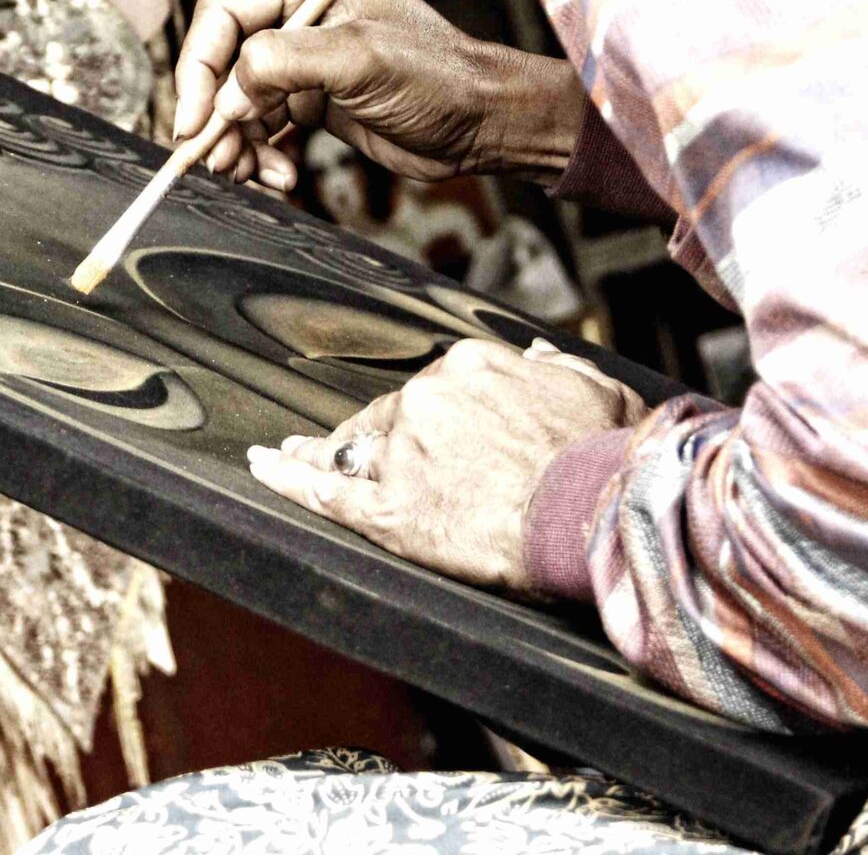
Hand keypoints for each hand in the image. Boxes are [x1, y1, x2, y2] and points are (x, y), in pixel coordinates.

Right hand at [174, 0, 586, 191]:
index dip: (199, 68)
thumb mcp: (361, 60)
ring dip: (235, 143)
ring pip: (234, 99)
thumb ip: (285, 62)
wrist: (482, 125)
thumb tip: (228, 92)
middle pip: (221, 60)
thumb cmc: (439, 79)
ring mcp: (301, 54)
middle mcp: (297, 8)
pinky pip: (258, 125)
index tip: (195, 121)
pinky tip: (279, 175)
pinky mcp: (307, 96)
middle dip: (215, 115)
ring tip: (253, 175)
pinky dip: (257, 154)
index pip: (222, 13)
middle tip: (219, 160)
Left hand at [246, 339, 646, 591]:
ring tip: (288, 452)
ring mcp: (402, 452)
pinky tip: (265, 469)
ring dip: (317, 450)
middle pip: (386, 417)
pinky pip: (324, 489)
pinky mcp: (387, 506)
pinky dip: (288, 477)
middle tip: (350, 448)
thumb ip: (558, 368)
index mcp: (472, 368)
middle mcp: (428, 399)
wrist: (590, 511)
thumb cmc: (602, 457)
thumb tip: (538, 356)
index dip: (425, 412)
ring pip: (350, 448)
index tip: (424, 425)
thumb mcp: (596, 391)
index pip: (433, 388)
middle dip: (372, 435)